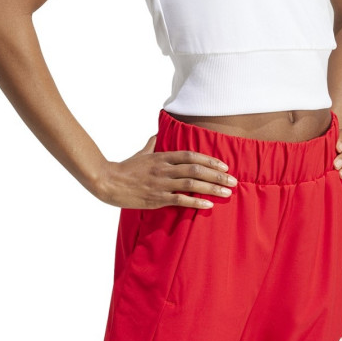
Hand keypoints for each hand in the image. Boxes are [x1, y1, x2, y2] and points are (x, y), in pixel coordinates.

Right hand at [93, 134, 237, 209]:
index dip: (209, 160)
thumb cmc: (126, 168)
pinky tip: (208, 205)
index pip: (191, 156)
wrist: (108, 182)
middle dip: (217, 175)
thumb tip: (157, 135)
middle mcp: (165, 168)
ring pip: (191, 184)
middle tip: (233, 181)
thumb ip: (152, 144)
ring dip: (211, 188)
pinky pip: (179, 200)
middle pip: (196, 169)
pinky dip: (195, 202)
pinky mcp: (156, 198)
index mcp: (163, 156)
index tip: (224, 166)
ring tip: (227, 193)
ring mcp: (161, 183)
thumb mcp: (142, 153)